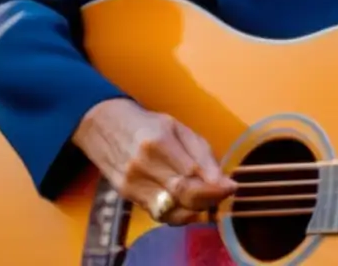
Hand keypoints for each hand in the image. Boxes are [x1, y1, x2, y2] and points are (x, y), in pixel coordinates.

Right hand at [73, 98, 235, 224]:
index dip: (216, 185)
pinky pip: (158, 214)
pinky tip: (189, 205)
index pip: (192, 175)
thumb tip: (222, 180)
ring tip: (208, 198)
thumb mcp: (177, 127)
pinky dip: (178, 214)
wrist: (104, 125)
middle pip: (183, 194)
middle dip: (210, 198)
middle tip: (224, 193)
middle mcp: (143, 165)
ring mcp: (132, 183)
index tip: (232, 186)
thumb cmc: (147, 123)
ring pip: (171, 210)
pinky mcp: (126, 195)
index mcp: (159, 142)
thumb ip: (200, 153)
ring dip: (196, 208)